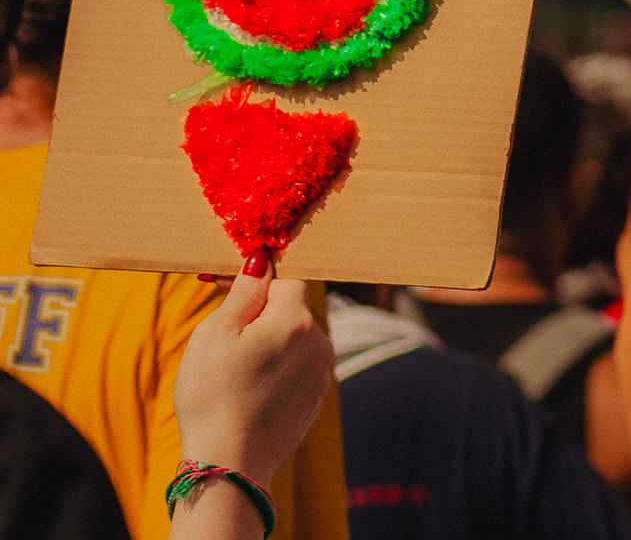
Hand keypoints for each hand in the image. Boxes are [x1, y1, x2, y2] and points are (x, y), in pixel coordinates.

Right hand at [174, 257, 332, 486]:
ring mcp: (321, 373)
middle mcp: (320, 343)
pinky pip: (297, 368)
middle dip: (262, 315)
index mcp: (296, 320)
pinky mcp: (315, 399)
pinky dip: (276, 370)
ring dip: (270, 343)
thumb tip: (261, 260)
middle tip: (225, 337)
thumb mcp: (215, 334)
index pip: (286, 280)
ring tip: (234, 370)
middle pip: (292, 310)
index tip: (226, 290)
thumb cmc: (213, 396)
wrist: (228, 466)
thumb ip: (244, 292)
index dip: (255, 282)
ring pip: (295, 340)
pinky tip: (249, 390)